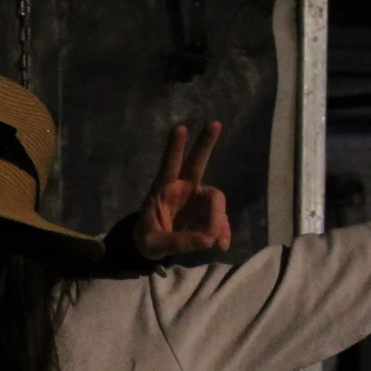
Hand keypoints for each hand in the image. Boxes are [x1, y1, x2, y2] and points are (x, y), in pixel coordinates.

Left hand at [134, 121, 231, 259]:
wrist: (154, 247)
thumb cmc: (147, 239)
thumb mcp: (154, 245)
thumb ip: (177, 242)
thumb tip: (207, 240)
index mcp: (163, 189)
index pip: (169, 165)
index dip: (174, 148)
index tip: (179, 128)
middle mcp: (183, 187)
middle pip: (197, 162)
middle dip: (205, 143)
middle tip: (214, 123)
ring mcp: (197, 198)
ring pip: (215, 199)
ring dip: (218, 219)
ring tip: (213, 242)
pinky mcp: (207, 213)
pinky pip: (220, 219)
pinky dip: (223, 231)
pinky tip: (221, 245)